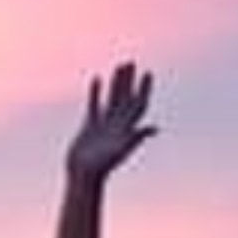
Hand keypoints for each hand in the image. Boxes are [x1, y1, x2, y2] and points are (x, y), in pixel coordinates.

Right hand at [65, 61, 158, 182]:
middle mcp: (118, 124)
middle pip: (126, 98)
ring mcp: (104, 124)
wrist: (83, 174)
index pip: (139, 105)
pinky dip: (96, 92)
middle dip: (130, 81)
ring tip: (119, 67)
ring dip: (116, 83)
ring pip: (112, 98)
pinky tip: (97, 79)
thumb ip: (136, 136)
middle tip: (132, 63)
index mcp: (127, 128)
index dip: (144, 89)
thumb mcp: (121, 149)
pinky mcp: (90, 125)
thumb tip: (154, 128)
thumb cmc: (102, 164)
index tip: (147, 74)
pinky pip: (94, 104)